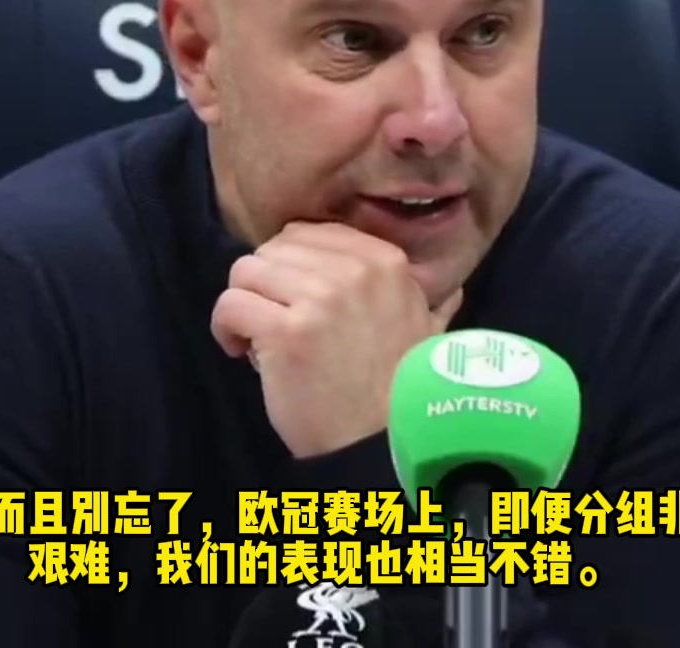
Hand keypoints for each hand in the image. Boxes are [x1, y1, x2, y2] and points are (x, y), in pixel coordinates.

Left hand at [210, 221, 462, 457]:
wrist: (381, 446)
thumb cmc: (400, 392)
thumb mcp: (426, 332)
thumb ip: (431, 302)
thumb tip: (453, 290)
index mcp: (385, 260)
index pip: (308, 233)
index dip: (290, 266)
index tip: (293, 300)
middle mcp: (354, 270)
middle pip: (272, 249)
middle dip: (265, 284)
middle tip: (273, 321)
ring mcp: (319, 299)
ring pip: (246, 271)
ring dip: (244, 304)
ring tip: (258, 339)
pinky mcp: (285, 332)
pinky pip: (230, 305)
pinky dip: (226, 328)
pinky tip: (242, 353)